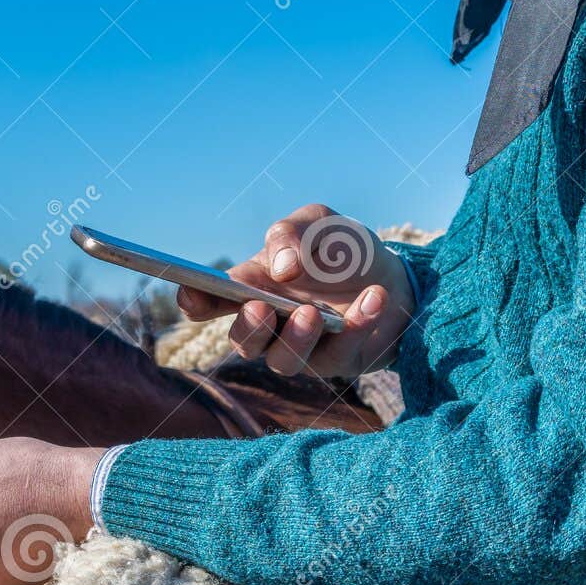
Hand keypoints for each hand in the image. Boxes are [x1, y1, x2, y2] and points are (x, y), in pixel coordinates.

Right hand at [177, 203, 413, 379]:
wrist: (393, 274)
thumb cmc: (340, 250)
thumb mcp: (317, 223)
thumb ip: (291, 233)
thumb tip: (282, 268)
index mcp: (251, 288)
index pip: (209, 302)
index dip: (195, 301)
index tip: (192, 294)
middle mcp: (269, 325)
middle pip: (243, 342)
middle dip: (248, 328)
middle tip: (261, 307)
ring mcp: (301, 348)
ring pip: (282, 362)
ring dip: (295, 339)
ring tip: (313, 313)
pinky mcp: (339, 362)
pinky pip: (340, 354)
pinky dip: (358, 324)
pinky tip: (373, 298)